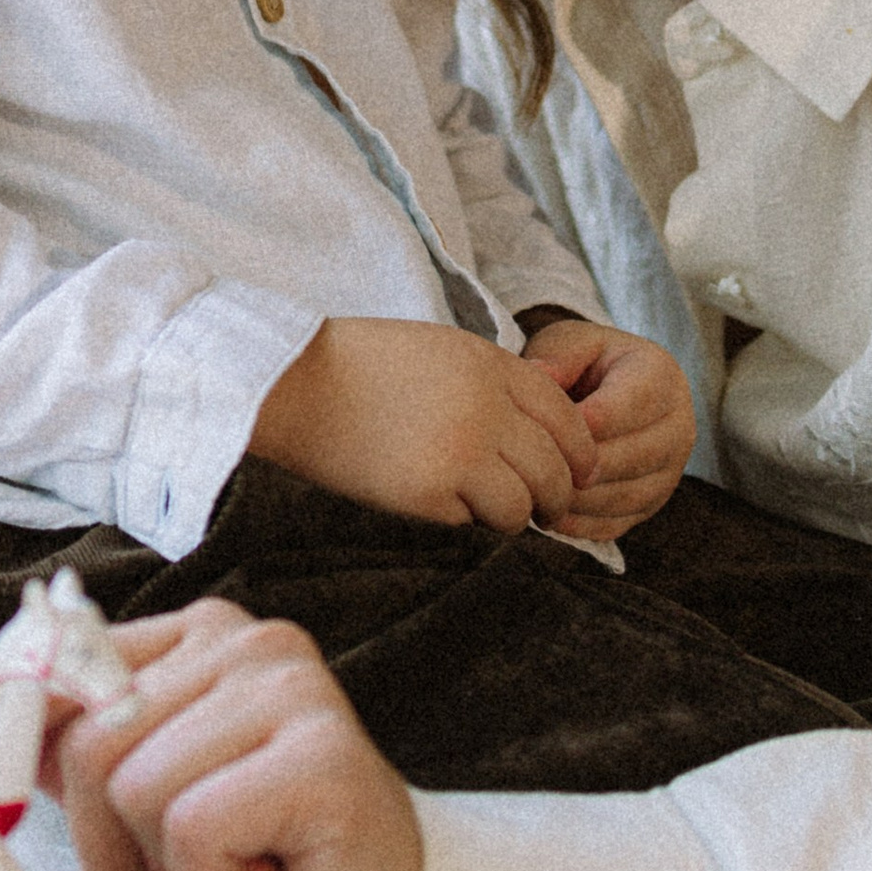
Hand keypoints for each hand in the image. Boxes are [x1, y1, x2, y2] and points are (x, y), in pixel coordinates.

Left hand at [47, 600, 421, 870]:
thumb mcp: (145, 814)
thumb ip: (81, 760)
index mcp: (197, 636)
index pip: (65, 676)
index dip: (37, 764)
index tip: (51, 825)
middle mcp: (245, 640)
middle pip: (91, 743)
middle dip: (110, 851)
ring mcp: (290, 686)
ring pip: (137, 789)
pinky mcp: (321, 752)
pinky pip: (196, 828)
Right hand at [249, 317, 597, 530]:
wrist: (292, 383)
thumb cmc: (360, 364)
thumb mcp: (440, 350)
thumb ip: (494, 383)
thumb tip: (540, 436)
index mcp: (490, 365)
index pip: (567, 417)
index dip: (579, 451)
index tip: (577, 472)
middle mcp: (486, 408)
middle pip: (556, 468)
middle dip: (556, 495)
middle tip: (546, 509)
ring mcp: (459, 452)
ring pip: (522, 506)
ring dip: (512, 514)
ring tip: (488, 509)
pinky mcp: (427, 494)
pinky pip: (472, 521)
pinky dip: (462, 518)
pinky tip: (435, 499)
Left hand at [520, 319, 693, 540]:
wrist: (613, 389)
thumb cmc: (586, 363)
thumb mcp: (571, 342)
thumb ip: (557, 356)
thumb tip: (537, 375)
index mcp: (662, 377)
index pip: (630, 406)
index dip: (585, 422)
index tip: (543, 431)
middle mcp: (678, 427)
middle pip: (632, 457)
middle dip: (579, 465)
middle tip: (531, 469)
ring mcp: (671, 470)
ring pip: (625, 495)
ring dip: (577, 499)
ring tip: (533, 492)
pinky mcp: (653, 503)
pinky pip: (619, 523)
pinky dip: (582, 524)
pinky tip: (547, 515)